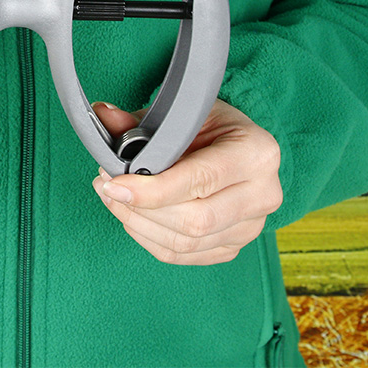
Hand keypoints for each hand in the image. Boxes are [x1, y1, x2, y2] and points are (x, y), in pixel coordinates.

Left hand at [91, 99, 281, 264]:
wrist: (236, 144)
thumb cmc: (209, 126)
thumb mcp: (181, 113)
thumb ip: (141, 121)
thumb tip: (103, 115)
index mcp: (257, 153)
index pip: (201, 180)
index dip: (153, 189)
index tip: (114, 184)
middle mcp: (263, 194)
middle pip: (195, 220)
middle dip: (141, 208)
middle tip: (107, 186)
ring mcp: (252, 226)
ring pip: (187, 242)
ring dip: (139, 224)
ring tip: (113, 198)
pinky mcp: (234, 245)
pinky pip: (184, 254)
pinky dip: (150, 238)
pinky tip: (131, 217)